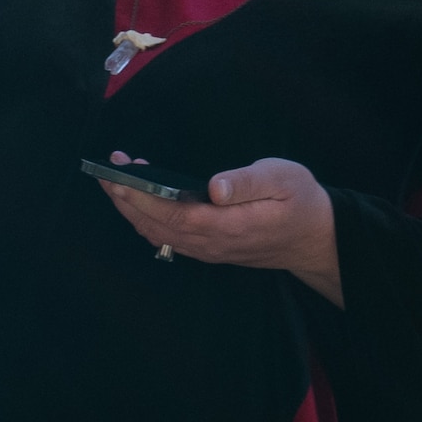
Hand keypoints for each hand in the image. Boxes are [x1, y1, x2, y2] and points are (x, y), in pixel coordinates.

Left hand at [104, 153, 341, 301]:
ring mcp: (207, 250)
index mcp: (228, 226)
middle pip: (155, 226)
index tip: (119, 175)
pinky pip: (166, 237)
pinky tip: (139, 198)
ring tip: (115, 179)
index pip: (173, 215)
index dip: (142, 197)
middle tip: (105, 170)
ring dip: (132, 209)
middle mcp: (210, 244)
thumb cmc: (300, 201)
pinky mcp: (206, 249)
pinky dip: (146, 217)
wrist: (315, 239)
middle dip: (125, 199)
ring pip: (157, 234)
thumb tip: (214, 187)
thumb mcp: (282, 179)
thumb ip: (247, 182)